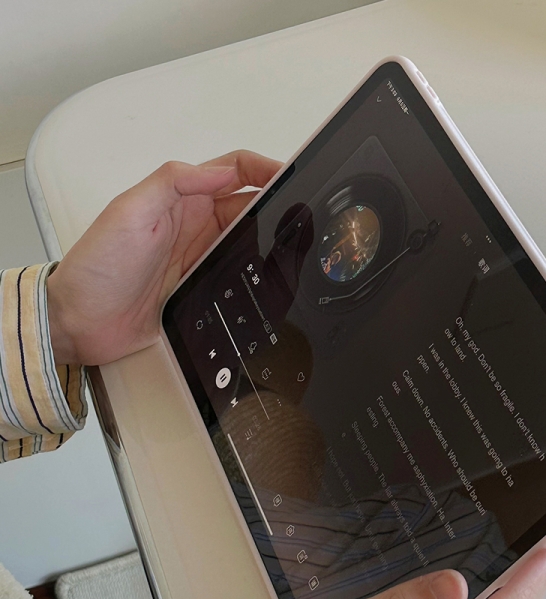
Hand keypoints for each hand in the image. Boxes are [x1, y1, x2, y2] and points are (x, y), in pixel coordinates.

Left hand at [46, 151, 281, 365]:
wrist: (80, 323)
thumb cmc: (96, 267)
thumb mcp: (130, 211)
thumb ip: (173, 182)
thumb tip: (221, 170)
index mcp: (178, 198)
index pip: (232, 171)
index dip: (263, 167)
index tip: (290, 174)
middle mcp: (194, 224)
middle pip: (248, 203)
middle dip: (277, 199)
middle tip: (303, 207)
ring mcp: (200, 256)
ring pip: (250, 236)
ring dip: (272, 233)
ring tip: (296, 234)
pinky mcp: (202, 285)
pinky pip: (240, 271)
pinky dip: (259, 267)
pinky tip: (272, 270)